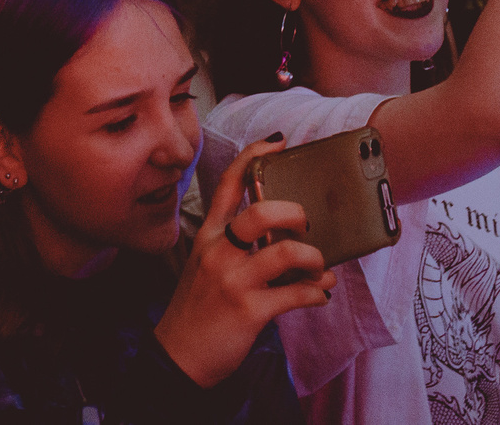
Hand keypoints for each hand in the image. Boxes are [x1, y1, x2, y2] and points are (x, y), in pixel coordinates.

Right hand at [153, 135, 330, 388]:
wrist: (179, 356)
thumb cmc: (197, 309)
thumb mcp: (206, 267)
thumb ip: (234, 247)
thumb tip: (282, 238)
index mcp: (207, 235)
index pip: (227, 184)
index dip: (254, 157)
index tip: (278, 143)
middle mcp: (218, 251)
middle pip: (259, 212)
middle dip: (293, 213)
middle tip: (306, 224)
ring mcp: (233, 280)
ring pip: (284, 252)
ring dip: (314, 258)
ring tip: (320, 267)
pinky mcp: (249, 310)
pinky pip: (295, 294)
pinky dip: (317, 292)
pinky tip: (320, 294)